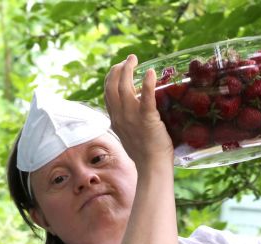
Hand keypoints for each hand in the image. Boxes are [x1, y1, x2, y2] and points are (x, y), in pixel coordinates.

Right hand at [104, 55, 173, 169]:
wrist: (152, 168)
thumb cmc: (145, 155)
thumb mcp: (129, 137)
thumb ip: (127, 124)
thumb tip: (132, 115)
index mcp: (115, 120)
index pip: (108, 93)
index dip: (112, 78)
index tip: (119, 69)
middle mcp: (120, 117)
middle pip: (112, 86)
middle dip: (118, 69)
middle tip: (129, 60)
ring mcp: (132, 118)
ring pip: (124, 87)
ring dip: (128, 69)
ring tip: (134, 60)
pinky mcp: (148, 119)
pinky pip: (146, 98)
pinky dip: (147, 83)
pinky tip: (150, 72)